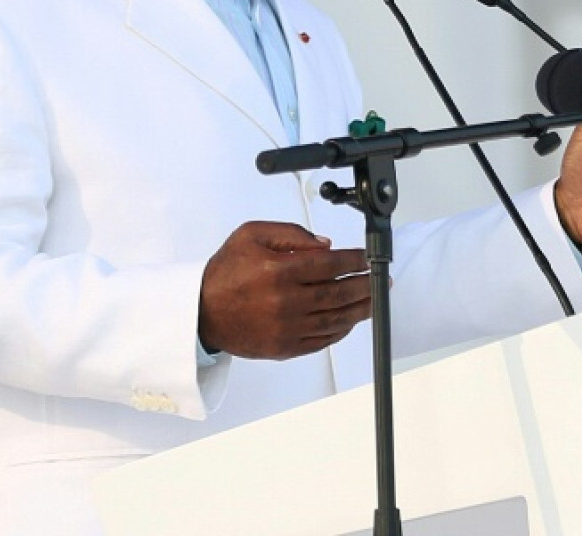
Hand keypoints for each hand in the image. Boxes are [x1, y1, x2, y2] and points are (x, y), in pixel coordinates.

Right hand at [198, 221, 371, 359]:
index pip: (330, 265)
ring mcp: (286, 328)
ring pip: (336, 320)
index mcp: (279, 271)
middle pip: (339, 294)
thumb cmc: (226, 272)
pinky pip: (322, 340)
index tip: (366, 258)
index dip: (354, 261)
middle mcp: (286, 302)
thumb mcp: (251, 235)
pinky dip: (340, 330)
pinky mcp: (284, 348)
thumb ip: (290, 233)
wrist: (201, 312)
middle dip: (365, 285)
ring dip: (360, 309)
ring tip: (374, 300)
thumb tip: (325, 245)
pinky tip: (350, 320)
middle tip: (381, 280)